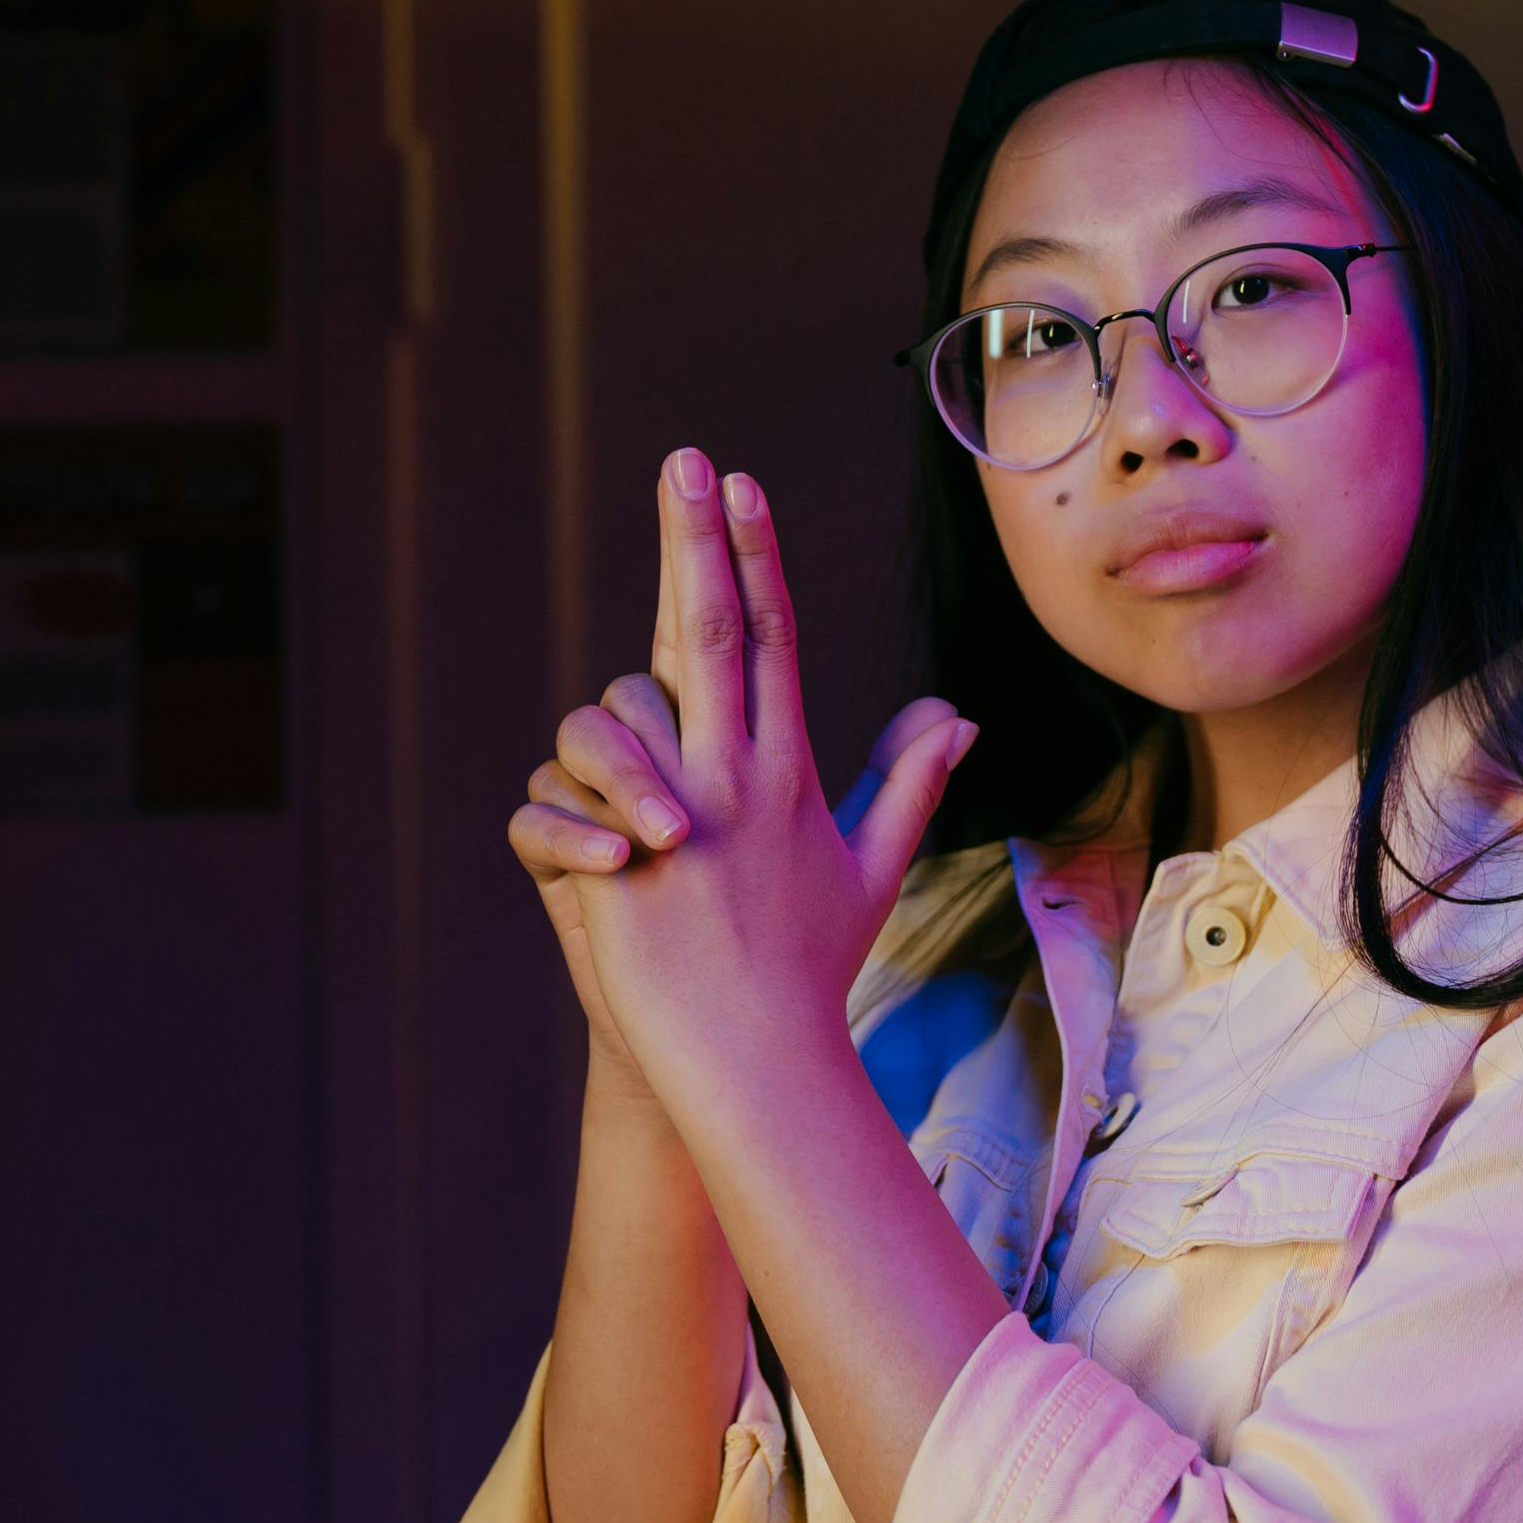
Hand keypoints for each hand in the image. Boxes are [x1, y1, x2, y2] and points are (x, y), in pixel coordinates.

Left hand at [563, 449, 973, 1146]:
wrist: (760, 1061)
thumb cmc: (811, 967)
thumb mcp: (870, 867)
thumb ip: (908, 781)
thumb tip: (957, 714)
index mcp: (787, 768)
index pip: (773, 634)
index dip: (755, 552)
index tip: (741, 481)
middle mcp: (736, 774)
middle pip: (713, 628)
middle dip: (696, 537)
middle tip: (684, 461)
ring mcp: (681, 814)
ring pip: (621, 705)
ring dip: (612, 719)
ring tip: (630, 772)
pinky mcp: (625, 861)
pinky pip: (565, 794)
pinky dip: (567, 804)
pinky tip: (591, 841)